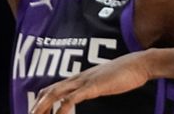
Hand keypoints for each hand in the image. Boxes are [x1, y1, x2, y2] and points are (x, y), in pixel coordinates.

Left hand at [30, 52, 154, 113]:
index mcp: (78, 78)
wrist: (139, 64)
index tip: (35, 112)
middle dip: (37, 106)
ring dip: (43, 107)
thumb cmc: (124, 74)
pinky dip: (63, 108)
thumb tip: (89, 92)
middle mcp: (77, 78)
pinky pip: (73, 98)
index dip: (41, 100)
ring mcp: (84, 81)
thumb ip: (93, 87)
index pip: (52, 88)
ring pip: (56, 93)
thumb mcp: (103, 82)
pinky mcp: (93, 86)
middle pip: (49, 91)